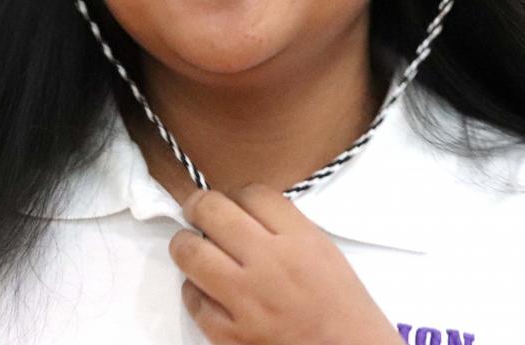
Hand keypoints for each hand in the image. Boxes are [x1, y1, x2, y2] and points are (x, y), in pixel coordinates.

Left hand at [171, 185, 402, 344]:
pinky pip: (193, 300)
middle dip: (198, 205)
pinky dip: (194, 291)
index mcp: (299, 239)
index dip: (236, 193)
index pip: (252, 193)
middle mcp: (270, 263)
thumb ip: (285, 226)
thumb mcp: (323, 249)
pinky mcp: (229, 334)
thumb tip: (242, 210)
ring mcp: (246, 299)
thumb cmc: (339, 304)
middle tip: (197, 210)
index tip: (232, 201)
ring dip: (185, 244)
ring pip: (190, 252)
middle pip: (214, 211)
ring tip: (191, 246)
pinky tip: (206, 288)